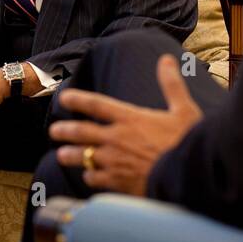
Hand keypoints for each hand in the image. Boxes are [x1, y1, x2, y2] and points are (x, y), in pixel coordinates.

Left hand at [49, 55, 202, 195]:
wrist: (188, 178)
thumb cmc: (187, 143)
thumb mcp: (183, 110)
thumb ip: (171, 84)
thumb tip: (166, 60)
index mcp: (130, 118)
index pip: (96, 104)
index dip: (77, 99)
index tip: (64, 98)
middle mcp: (116, 138)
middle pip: (81, 131)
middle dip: (64, 130)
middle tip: (54, 130)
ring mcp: (114, 161)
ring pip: (82, 156)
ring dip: (69, 155)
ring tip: (61, 155)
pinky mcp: (117, 182)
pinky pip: (94, 178)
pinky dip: (90, 176)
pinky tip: (89, 176)